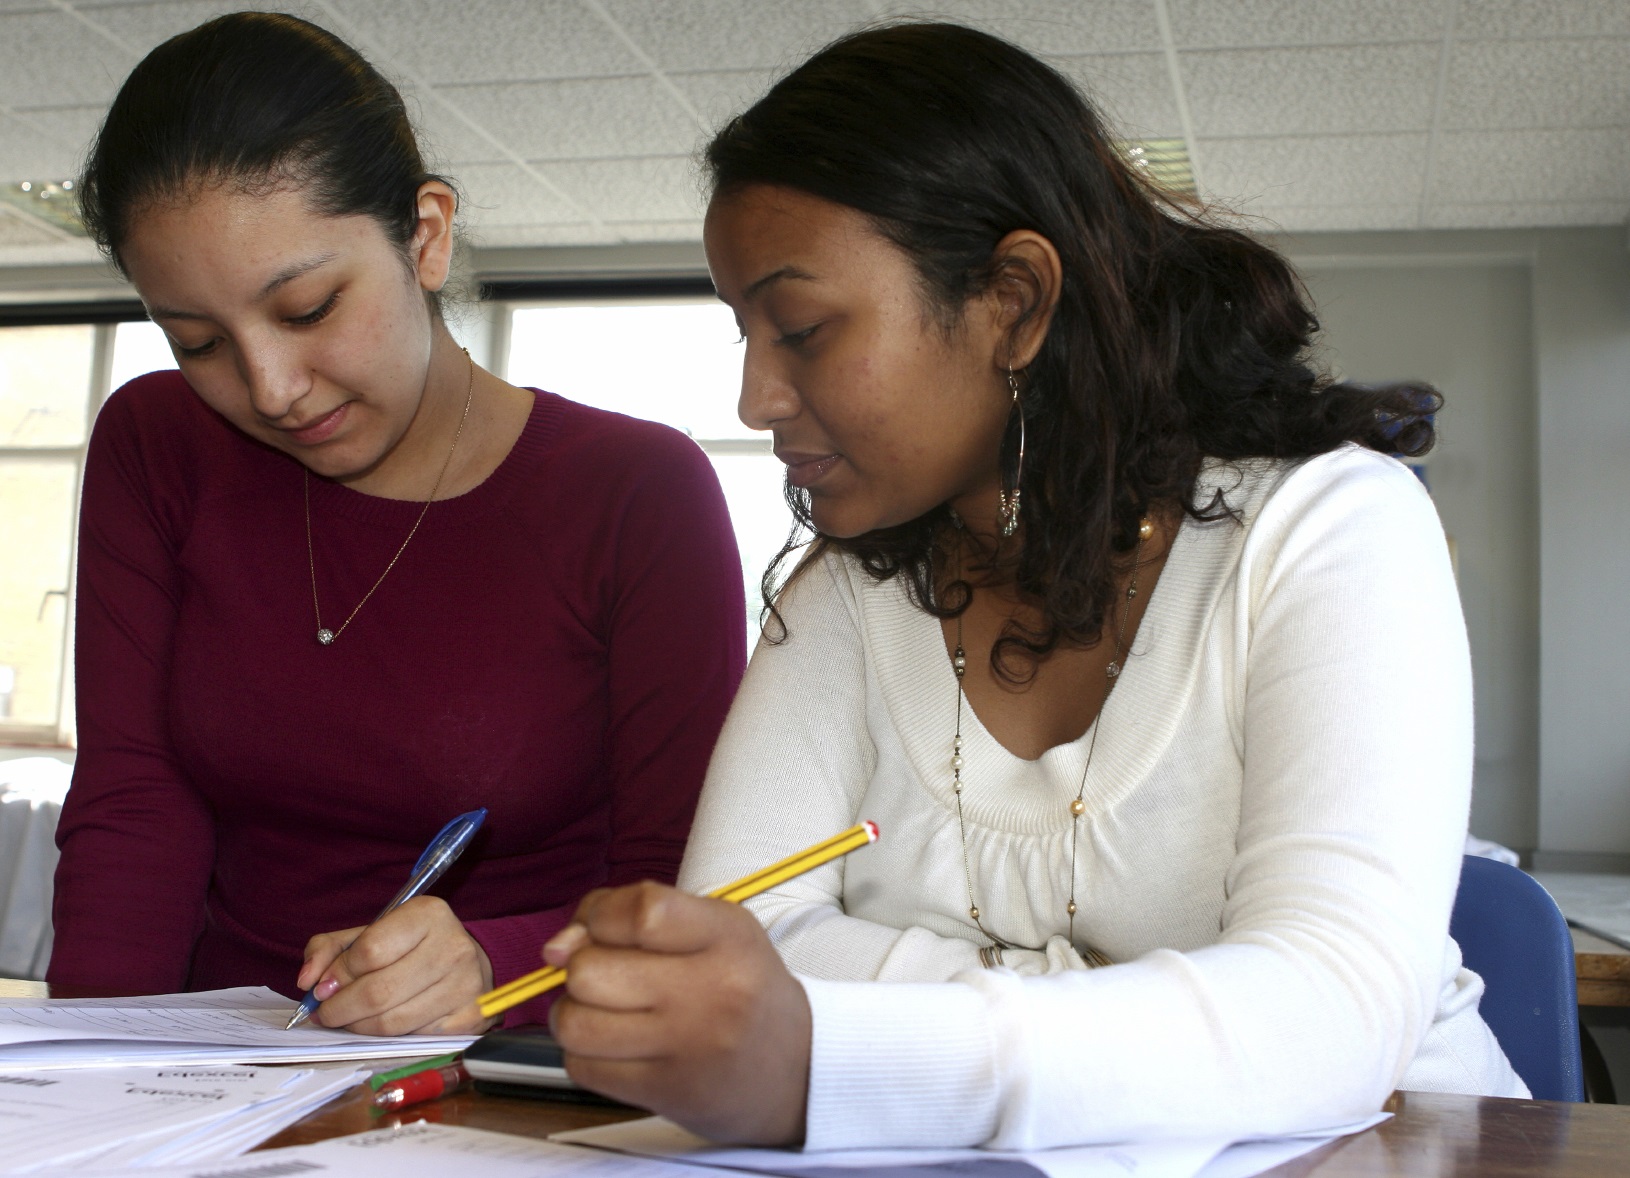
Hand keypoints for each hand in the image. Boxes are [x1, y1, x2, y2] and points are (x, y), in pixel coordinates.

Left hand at [297, 895, 496, 1034]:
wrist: (465, 961)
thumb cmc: (409, 947)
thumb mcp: (369, 933)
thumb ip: (329, 949)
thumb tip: (307, 981)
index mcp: (427, 915)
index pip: (370, 950)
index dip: (338, 975)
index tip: (322, 988)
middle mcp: (453, 947)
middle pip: (378, 992)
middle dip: (340, 1009)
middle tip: (326, 1013)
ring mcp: (465, 985)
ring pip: (392, 1022)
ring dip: (358, 1027)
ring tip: (349, 1020)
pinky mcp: (470, 1018)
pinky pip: (411, 1040)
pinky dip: (388, 1038)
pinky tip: (382, 1026)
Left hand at [546, 881, 810, 1144]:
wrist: (795, 1067)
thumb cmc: (739, 984)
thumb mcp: (711, 929)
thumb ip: (630, 916)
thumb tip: (553, 948)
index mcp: (728, 935)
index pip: (641, 911)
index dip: (599, 915)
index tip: (601, 928)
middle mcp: (712, 991)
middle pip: (590, 971)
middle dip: (581, 968)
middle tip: (608, 976)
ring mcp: (688, 1047)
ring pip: (575, 1023)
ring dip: (572, 1013)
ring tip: (601, 1011)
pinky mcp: (666, 1092)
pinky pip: (582, 1066)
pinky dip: (584, 1053)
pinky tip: (615, 1046)